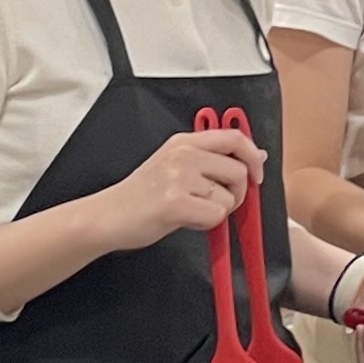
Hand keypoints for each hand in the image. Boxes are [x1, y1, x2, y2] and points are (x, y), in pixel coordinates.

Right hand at [88, 127, 264, 254]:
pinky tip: (185, 220)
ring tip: (190, 210)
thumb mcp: (174, 165)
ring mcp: (179, 177)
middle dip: (237, 194)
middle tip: (217, 203)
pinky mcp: (175, 203)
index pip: (234, 138)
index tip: (256, 173)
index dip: (253, 156)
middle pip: (238, 172)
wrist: (107, 216)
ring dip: (217, 211)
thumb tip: (256, 155)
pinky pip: (215, 216)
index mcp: (184, 142)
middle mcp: (183, 154)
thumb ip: (212, 159)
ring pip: (228, 198)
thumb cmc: (140, 195)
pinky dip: (206, 225)